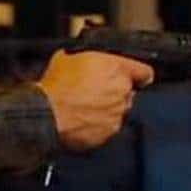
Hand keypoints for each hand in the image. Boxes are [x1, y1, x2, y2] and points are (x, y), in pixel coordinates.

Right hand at [38, 51, 153, 151]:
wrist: (47, 113)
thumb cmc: (56, 86)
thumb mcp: (68, 57)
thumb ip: (86, 58)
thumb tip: (82, 58)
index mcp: (117, 69)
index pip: (144, 72)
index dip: (138, 75)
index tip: (135, 78)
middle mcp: (122, 92)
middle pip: (127, 92)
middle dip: (114, 92)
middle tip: (94, 92)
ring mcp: (117, 114)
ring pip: (117, 111)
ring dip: (106, 109)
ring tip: (84, 108)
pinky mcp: (108, 133)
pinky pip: (108, 128)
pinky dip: (98, 125)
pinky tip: (82, 120)